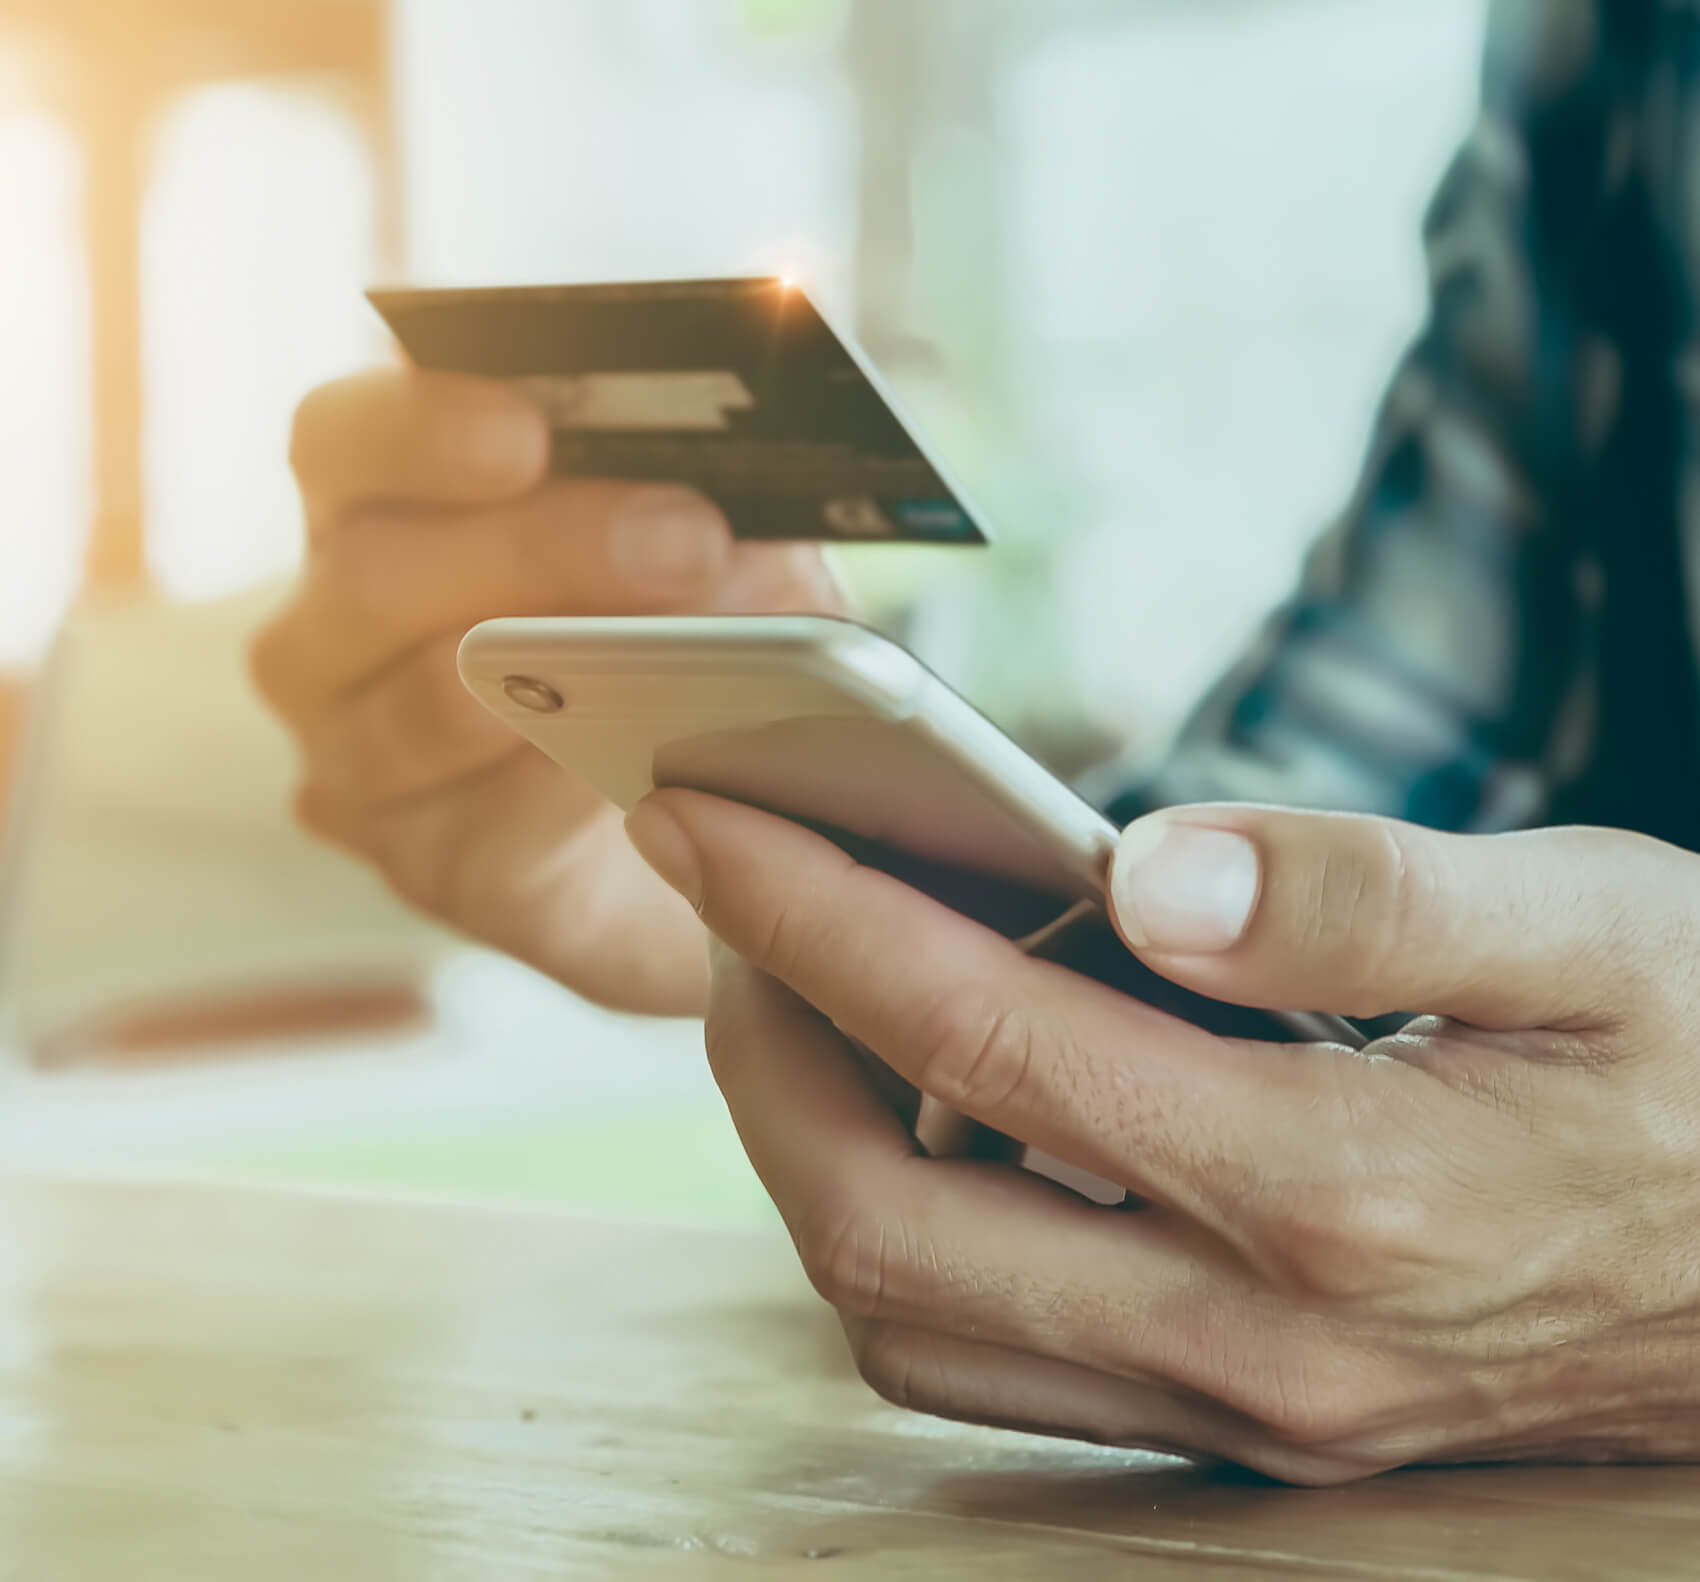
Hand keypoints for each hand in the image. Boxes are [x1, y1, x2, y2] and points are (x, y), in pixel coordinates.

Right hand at [253, 368, 841, 1014]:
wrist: (720, 822)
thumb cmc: (695, 650)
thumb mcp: (727, 555)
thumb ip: (713, 502)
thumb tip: (745, 485)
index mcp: (391, 508)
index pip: (346, 440)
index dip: (419, 426)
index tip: (529, 432)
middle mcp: (340, 629)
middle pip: (375, 571)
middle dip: (540, 549)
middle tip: (686, 539)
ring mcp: (364, 757)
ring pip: (420, 705)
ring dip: (561, 678)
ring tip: (688, 658)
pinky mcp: (428, 864)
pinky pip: (482, 828)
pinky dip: (573, 795)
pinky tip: (650, 773)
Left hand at [625, 790, 1699, 1482]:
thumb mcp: (1598, 932)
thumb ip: (1370, 900)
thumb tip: (1150, 870)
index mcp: (1339, 1189)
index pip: (983, 1039)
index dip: (816, 916)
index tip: (705, 819)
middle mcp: (1259, 1330)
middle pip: (886, 1214)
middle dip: (755, 1047)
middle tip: (721, 903)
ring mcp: (1241, 1400)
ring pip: (911, 1315)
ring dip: (808, 1152)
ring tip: (790, 998)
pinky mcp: (1241, 1417)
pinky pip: (992, 1363)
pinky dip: (900, 1239)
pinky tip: (914, 1121)